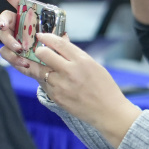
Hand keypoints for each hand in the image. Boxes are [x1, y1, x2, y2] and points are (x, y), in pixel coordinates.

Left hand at [0, 0, 140, 144]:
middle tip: (39, 51)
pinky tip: (52, 80)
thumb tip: (61, 42)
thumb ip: (76, 55)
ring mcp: (61, 85)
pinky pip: (44, 84)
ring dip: (40, 66)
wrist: (109, 112)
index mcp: (82, 61)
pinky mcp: (56, 97)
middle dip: (39, 51)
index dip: (47, 37)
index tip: (41, 35)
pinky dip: (45, 80)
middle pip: (43, 54)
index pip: (58, 42)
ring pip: (40, 70)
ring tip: (42, 65)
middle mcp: (70, 71)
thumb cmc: (104, 87)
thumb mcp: (94, 66)